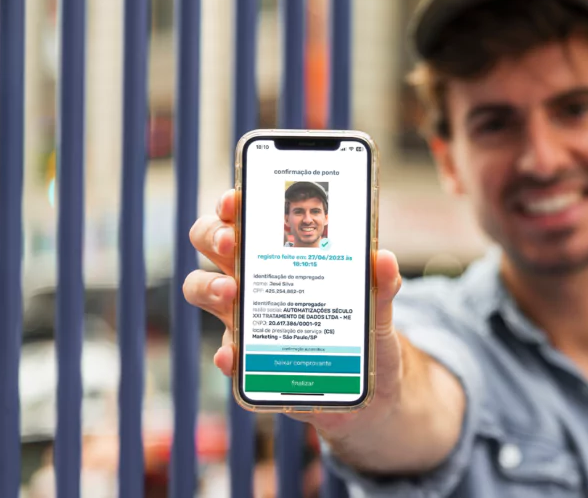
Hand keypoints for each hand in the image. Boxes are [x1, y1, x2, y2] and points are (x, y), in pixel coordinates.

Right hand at [183, 189, 404, 430]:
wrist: (367, 387)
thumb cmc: (365, 331)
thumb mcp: (379, 307)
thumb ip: (383, 285)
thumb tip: (384, 259)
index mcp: (282, 255)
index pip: (246, 218)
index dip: (232, 205)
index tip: (236, 200)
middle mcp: (256, 280)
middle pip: (212, 244)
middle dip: (214, 235)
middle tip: (231, 242)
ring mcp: (248, 318)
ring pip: (204, 290)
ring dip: (209, 286)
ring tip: (230, 292)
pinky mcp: (250, 360)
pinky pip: (227, 353)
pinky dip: (225, 353)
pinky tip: (233, 354)